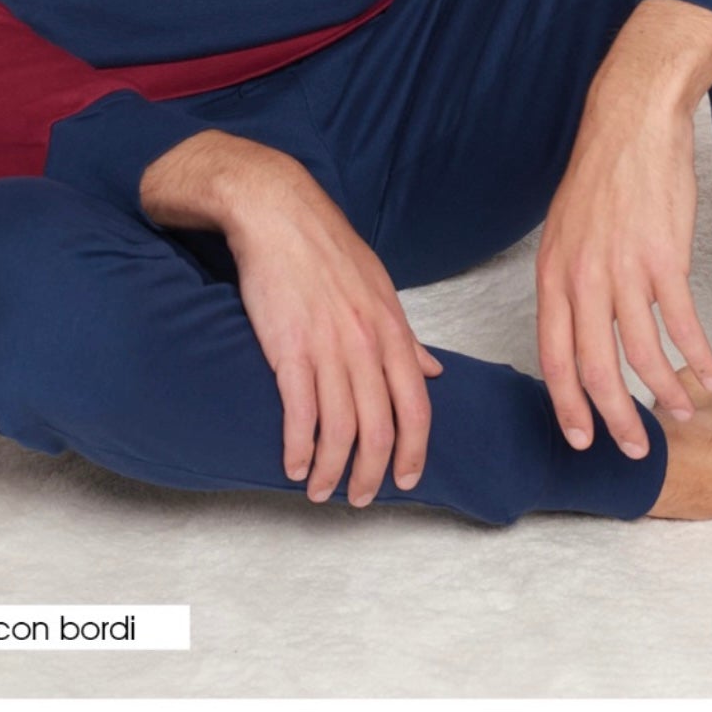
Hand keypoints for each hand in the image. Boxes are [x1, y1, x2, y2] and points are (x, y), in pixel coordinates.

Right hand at [141, 131, 442, 505]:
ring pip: (340, 429)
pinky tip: (294, 465)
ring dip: (332, 470)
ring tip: (321, 491)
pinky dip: (299, 447)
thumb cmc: (326, 249)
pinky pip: (300, 413)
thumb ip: (406, 337)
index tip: (406, 479)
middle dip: (371, 473)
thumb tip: (434, 371)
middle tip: (360, 499)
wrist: (277, 213)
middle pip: (379, 427)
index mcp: (392, 330)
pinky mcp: (288, 349)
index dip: (414, 450)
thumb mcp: (380, 289)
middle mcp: (366, 343)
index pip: (417, 406)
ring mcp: (328, 347)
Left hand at [535, 84, 711, 457]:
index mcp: (552, 274)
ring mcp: (623, 268)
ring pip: (640, 353)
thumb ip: (569, 280)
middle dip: (615, 417)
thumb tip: (578, 326)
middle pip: (593, 367)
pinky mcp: (664, 257)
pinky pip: (681, 322)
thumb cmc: (601, 175)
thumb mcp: (564, 230)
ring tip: (681, 413)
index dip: (567, 403)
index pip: (553, 356)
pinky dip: (696, 356)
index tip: (581, 438)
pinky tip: (708, 375)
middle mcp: (582, 278)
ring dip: (664, 392)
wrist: (630, 123)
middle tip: (635, 448)